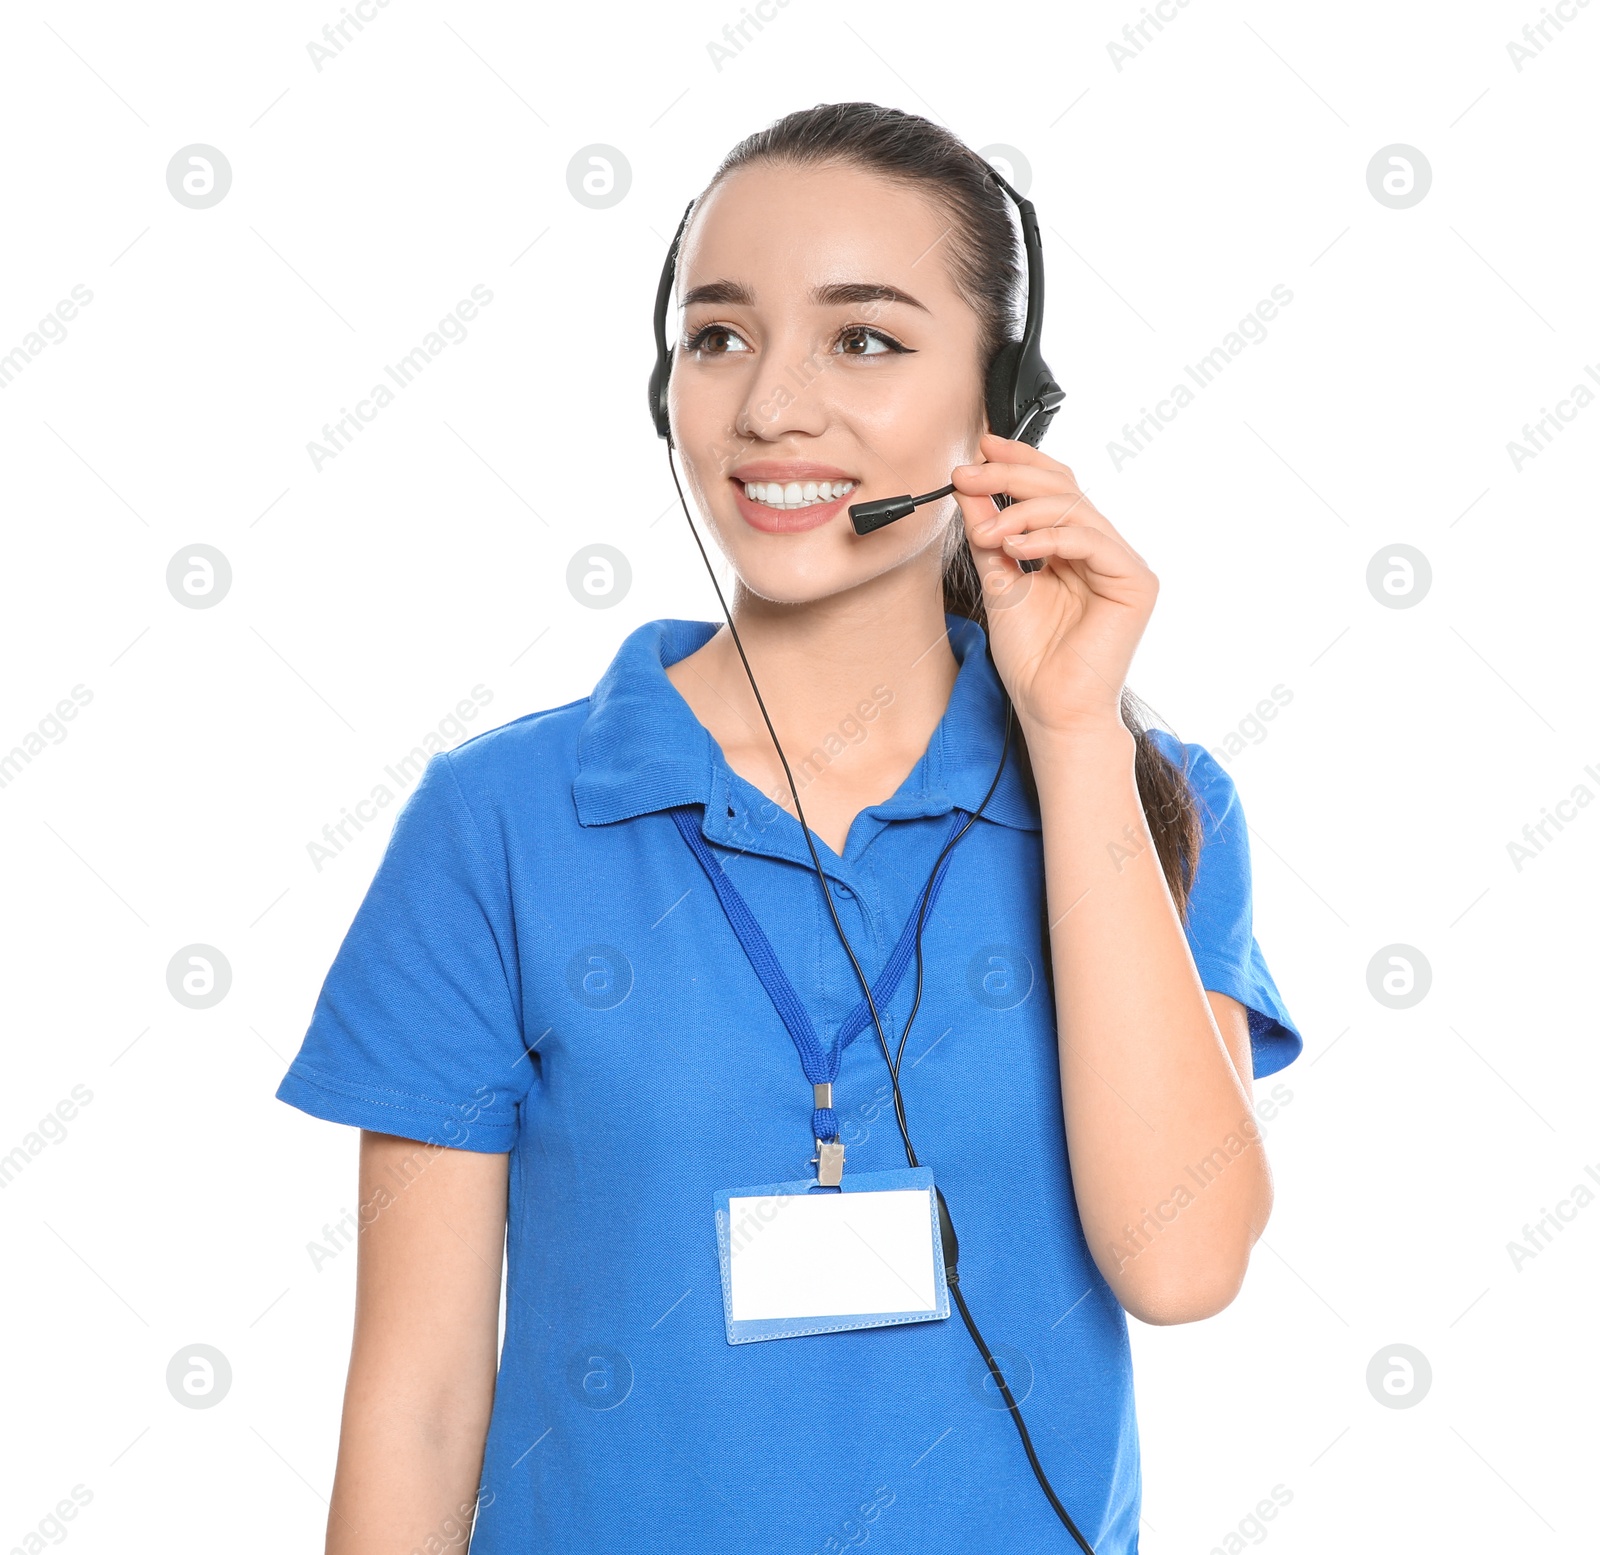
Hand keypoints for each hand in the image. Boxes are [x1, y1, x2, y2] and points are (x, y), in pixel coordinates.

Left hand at [952, 431, 1156, 736]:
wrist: (1050, 708)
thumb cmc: (1031, 658)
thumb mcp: (998, 579)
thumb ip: (989, 532)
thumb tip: (968, 487)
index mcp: (1075, 548)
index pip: (1052, 487)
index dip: (1017, 463)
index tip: (978, 452)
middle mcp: (1103, 550)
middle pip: (1063, 487)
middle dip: (1011, 476)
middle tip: (970, 475)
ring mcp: (1123, 563)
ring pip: (1074, 508)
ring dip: (1021, 512)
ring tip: (987, 533)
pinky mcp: (1136, 582)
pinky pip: (1090, 540)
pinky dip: (1049, 538)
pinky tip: (1016, 548)